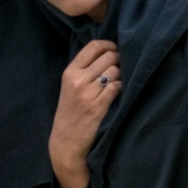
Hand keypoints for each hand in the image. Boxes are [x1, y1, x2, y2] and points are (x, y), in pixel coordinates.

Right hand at [48, 39, 120, 187]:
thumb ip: (83, 70)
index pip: (94, 46)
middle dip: (118, 60)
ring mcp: (88, 94)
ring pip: (115, 71)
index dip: (109, 45)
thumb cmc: (70, 114)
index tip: (115, 50)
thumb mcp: (69, 87)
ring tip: (117, 83)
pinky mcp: (98, 107)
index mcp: (70, 72)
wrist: (65, 143)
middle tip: (120, 68)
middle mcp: (78, 80)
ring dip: (120, 75)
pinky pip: (117, 87)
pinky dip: (121, 88)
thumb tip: (107, 52)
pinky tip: (118, 93)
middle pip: (108, 57)